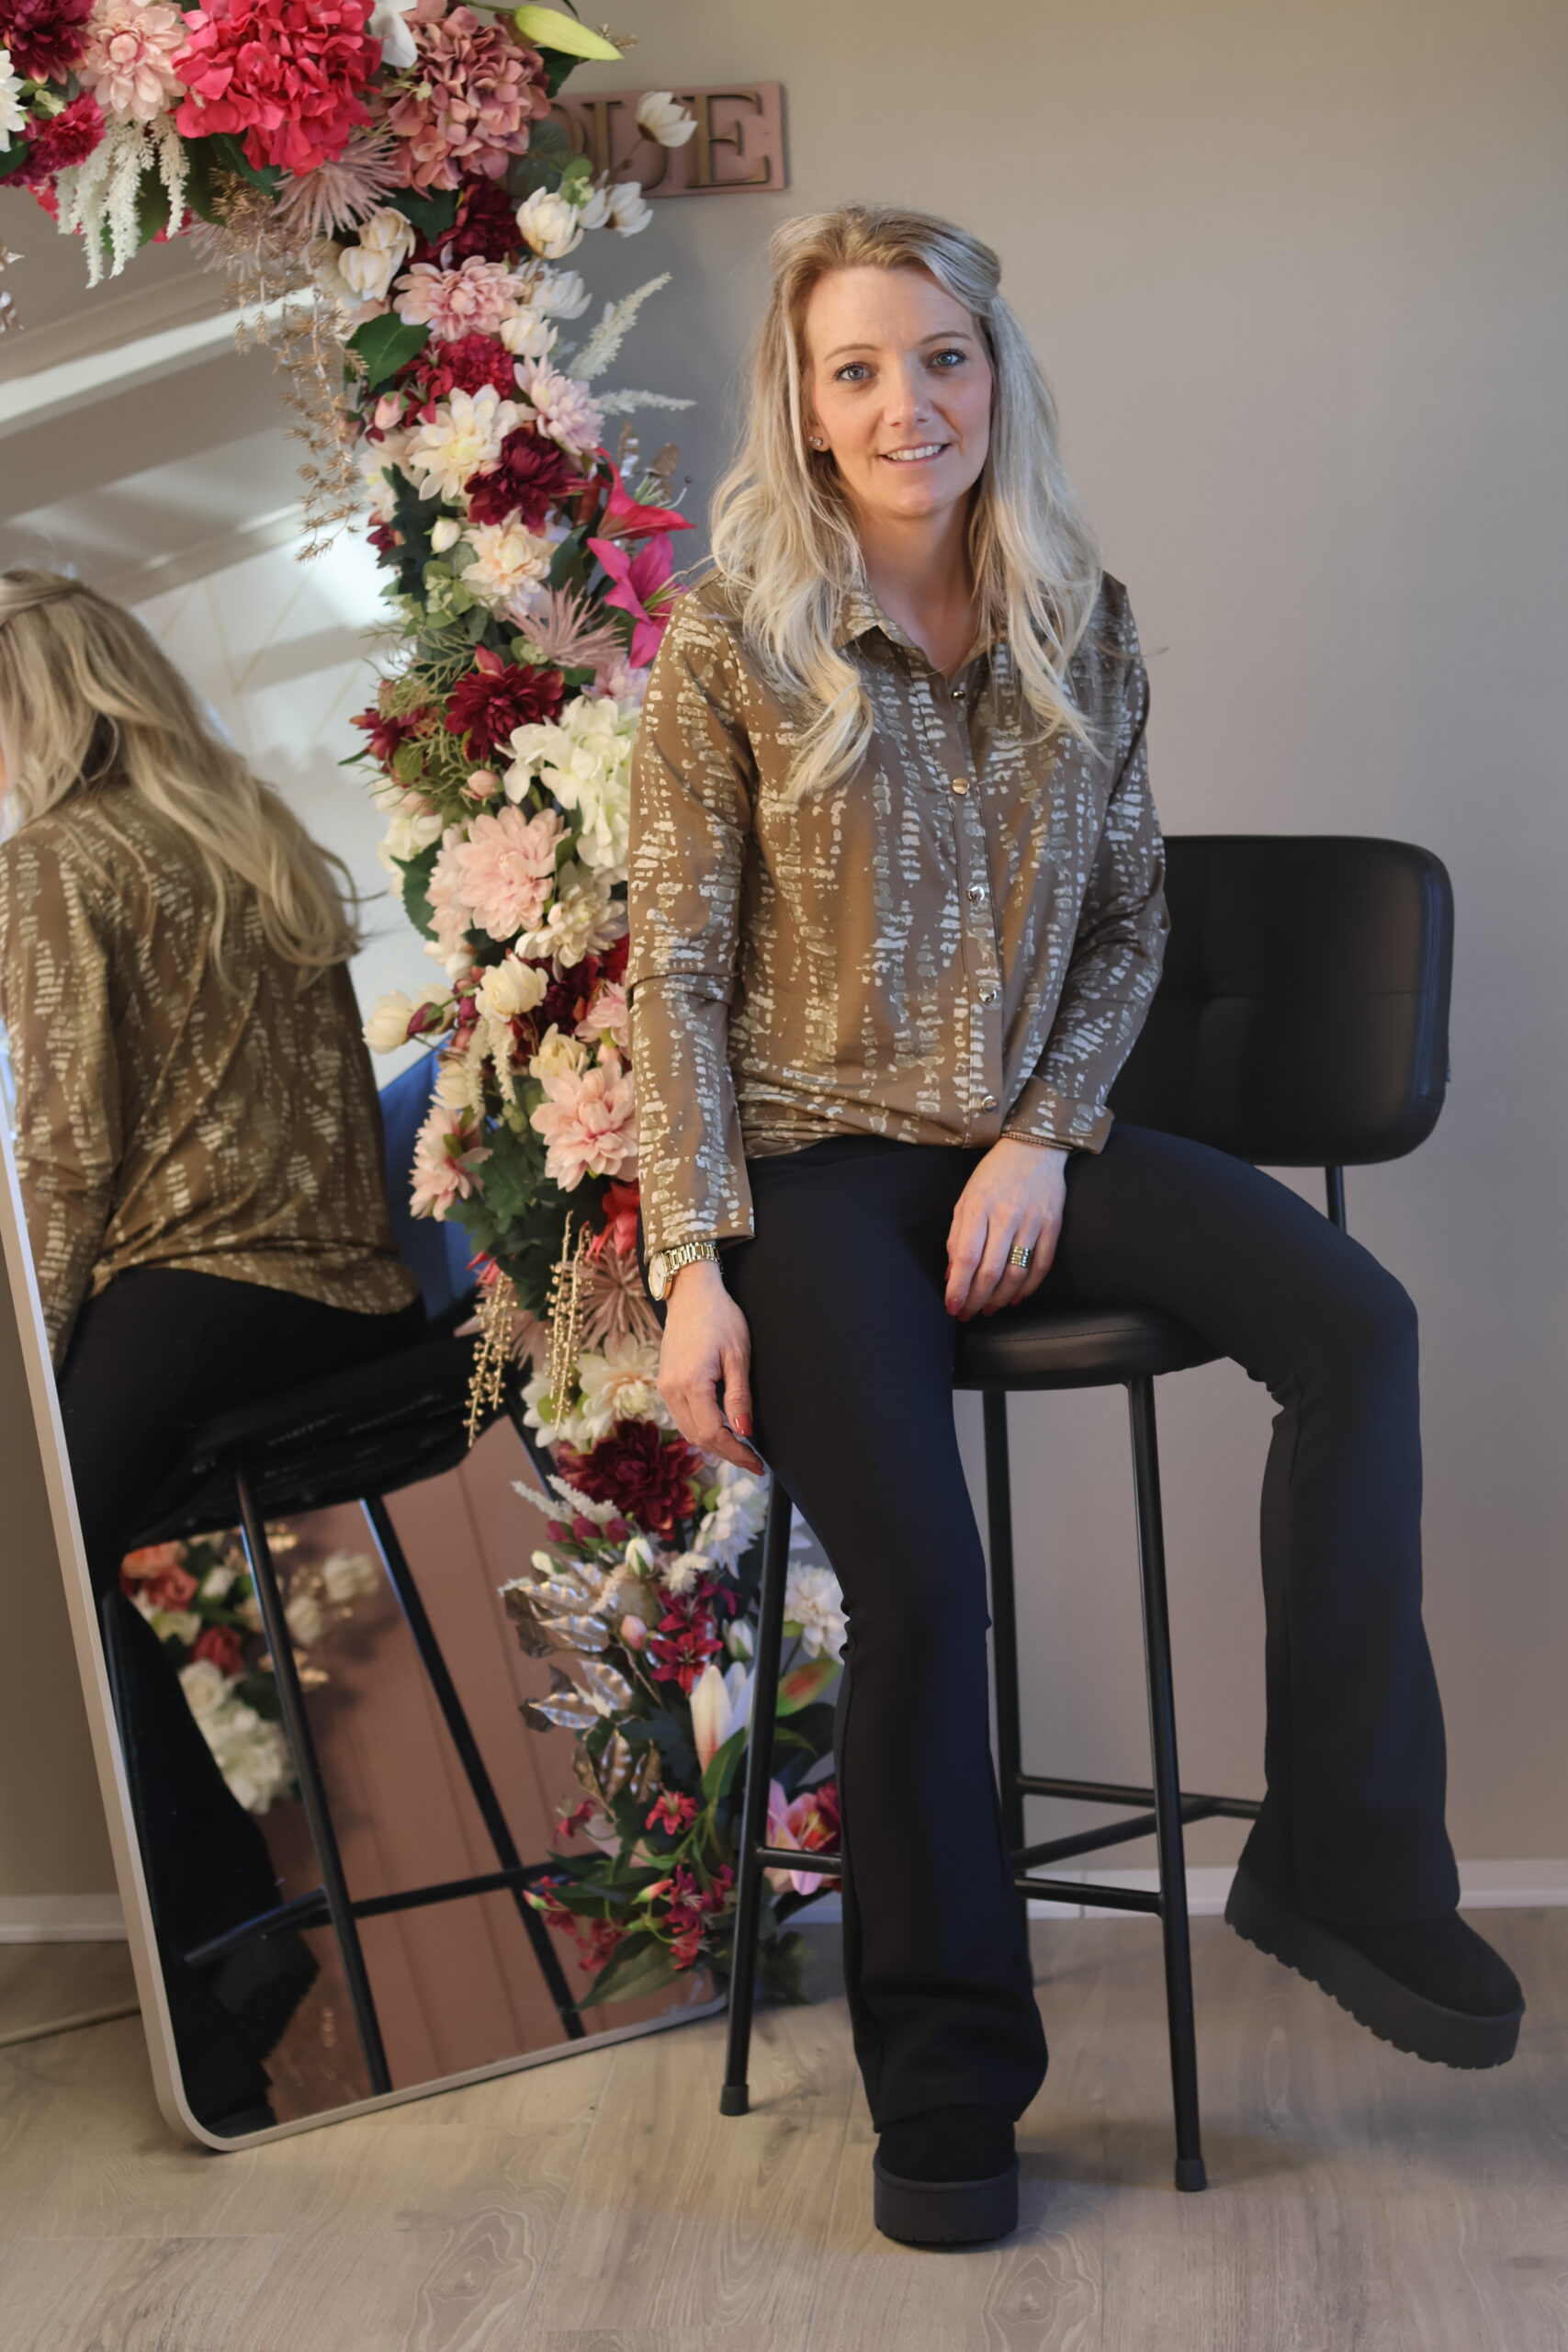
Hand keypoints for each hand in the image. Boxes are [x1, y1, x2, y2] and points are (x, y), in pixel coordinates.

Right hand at [656, 1258, 766, 1473]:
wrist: (690, 1294)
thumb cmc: (719, 1317)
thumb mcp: (738, 1355)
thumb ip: (739, 1397)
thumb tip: (744, 1431)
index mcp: (691, 1384)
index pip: (713, 1434)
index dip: (736, 1453)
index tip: (757, 1464)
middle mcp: (671, 1390)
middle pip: (698, 1438)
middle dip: (726, 1453)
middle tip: (752, 1461)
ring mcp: (665, 1387)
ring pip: (688, 1430)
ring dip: (713, 1443)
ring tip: (740, 1449)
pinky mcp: (665, 1383)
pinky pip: (682, 1417)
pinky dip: (701, 1429)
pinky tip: (721, 1429)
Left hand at [945, 1137, 1068, 1319]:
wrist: (1034, 1147)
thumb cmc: (994, 1173)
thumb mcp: (966, 1198)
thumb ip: (956, 1236)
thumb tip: (950, 1274)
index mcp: (978, 1207)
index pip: (966, 1257)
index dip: (958, 1287)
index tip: (952, 1306)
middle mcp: (1006, 1216)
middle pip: (990, 1271)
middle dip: (976, 1299)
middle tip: (967, 1314)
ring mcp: (1032, 1222)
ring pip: (1016, 1273)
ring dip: (1000, 1298)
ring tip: (988, 1309)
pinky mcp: (1053, 1225)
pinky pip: (1042, 1265)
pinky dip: (1028, 1287)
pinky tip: (1015, 1298)